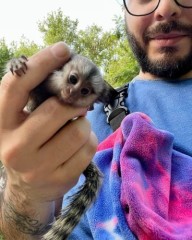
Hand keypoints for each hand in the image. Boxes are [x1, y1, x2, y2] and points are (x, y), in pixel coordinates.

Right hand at [0, 42, 96, 237]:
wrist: (28, 188)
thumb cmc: (28, 144)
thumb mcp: (22, 121)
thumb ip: (36, 98)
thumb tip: (64, 69)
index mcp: (1, 123)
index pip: (16, 86)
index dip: (41, 62)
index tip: (63, 49)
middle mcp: (14, 146)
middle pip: (56, 110)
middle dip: (72, 104)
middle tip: (75, 105)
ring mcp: (37, 167)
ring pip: (78, 130)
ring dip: (82, 123)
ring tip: (74, 128)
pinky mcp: (59, 180)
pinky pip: (88, 148)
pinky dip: (89, 140)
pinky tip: (78, 145)